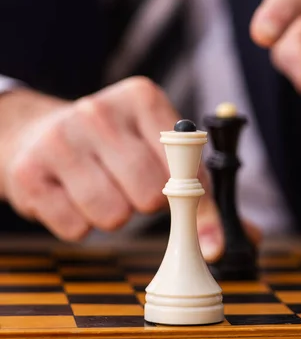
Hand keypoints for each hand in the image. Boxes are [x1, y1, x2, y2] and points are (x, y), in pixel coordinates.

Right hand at [0, 79, 227, 254]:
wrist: (36, 134)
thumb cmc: (110, 146)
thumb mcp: (155, 147)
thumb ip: (197, 189)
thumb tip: (232, 240)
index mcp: (141, 98)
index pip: (186, 161)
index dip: (198, 202)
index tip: (206, 232)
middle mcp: (99, 113)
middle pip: (151, 194)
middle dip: (148, 204)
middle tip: (133, 189)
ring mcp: (60, 141)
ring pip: (114, 216)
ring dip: (115, 216)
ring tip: (101, 190)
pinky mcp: (30, 175)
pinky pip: (77, 229)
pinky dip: (82, 225)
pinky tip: (72, 197)